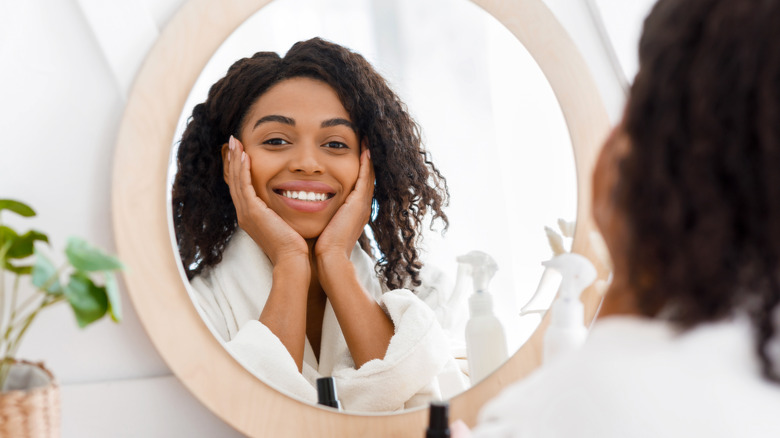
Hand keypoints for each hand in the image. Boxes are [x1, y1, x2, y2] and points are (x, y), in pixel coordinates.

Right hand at [225, 136, 308, 265]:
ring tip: (235, 142)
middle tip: (234, 141)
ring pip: (237, 181)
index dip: (240, 169)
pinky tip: (245, 155)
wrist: (292, 260)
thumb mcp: (285, 223)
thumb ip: (282, 211)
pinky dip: (243, 170)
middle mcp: (245, 214)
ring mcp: (246, 214)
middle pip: (234, 182)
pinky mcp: (252, 212)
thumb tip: (294, 200)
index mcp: (251, 217)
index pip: (241, 188)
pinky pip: (244, 186)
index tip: (241, 152)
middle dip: (234, 160)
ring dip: (236, 160)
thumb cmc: (295, 245)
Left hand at [314, 147, 373, 260]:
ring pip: (368, 175)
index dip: (357, 169)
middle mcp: (361, 206)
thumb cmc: (321, 248)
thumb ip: (320, 216)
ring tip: (365, 139)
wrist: (330, 259)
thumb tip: (306, 208)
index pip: (357, 185)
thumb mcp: (323, 227)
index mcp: (353, 212)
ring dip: (367, 157)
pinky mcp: (359, 203)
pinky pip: (365, 177)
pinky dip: (366, 163)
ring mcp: (362, 204)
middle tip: (364, 141)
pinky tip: (365, 148)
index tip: (354, 153)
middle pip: (367, 177)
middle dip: (365, 160)